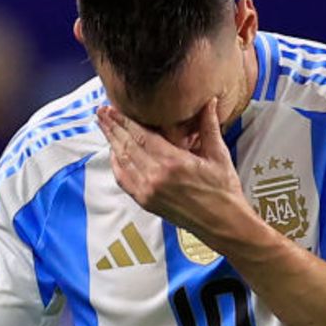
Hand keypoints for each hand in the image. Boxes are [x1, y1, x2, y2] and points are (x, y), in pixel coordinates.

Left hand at [96, 99, 252, 249]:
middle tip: (101, 112)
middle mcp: (156, 178)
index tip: (112, 107)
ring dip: (111, 143)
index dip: (123, 120)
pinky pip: (124, 181)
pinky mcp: (147, 203)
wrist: (223, 224)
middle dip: (112, 127)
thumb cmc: (223, 192)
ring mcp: (149, 192)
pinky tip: (114, 154)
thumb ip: (209, 126)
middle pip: (126, 146)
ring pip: (122, 162)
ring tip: (103, 126)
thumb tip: (209, 100)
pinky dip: (116, 165)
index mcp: (173, 162)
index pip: (140, 135)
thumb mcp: (218, 155)